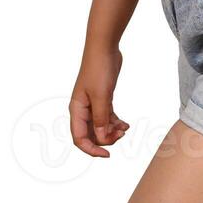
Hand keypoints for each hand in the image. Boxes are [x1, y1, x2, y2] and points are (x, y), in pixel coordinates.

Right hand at [69, 43, 128, 157]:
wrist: (104, 48)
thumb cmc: (99, 69)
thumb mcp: (102, 96)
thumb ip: (101, 118)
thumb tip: (102, 138)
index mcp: (77, 110)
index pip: (79, 138)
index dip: (92, 149)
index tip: (107, 154)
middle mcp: (82, 109)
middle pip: (91, 134)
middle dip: (105, 139)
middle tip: (120, 136)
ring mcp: (92, 104)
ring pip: (100, 126)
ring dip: (112, 131)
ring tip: (125, 129)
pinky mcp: (102, 98)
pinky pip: (107, 116)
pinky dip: (115, 122)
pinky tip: (125, 124)